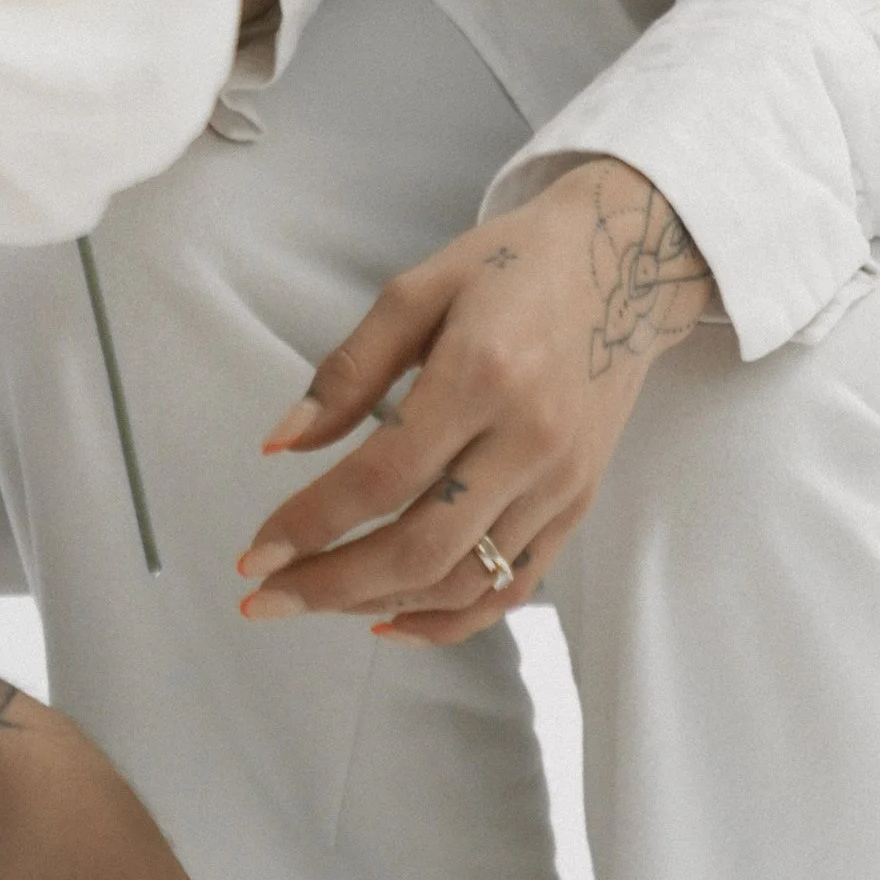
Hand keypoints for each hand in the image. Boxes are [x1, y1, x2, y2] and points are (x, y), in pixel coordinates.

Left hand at [234, 158, 712, 645]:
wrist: (625, 261)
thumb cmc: (510, 265)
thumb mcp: (418, 289)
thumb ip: (349, 370)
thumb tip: (281, 444)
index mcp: (481, 373)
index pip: (382, 477)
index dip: (310, 524)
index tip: (254, 551)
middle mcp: (529, 439)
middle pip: (421, 547)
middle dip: (331, 585)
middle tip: (265, 596)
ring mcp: (561, 480)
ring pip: (464, 580)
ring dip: (378, 604)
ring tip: (314, 599)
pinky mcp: (579, 503)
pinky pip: (513, 587)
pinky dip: (449, 618)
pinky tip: (388, 618)